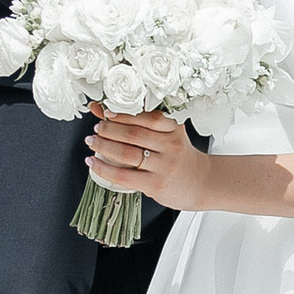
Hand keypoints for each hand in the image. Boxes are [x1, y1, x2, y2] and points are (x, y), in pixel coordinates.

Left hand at [86, 111, 209, 211]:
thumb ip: (139, 123)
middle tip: (97, 128)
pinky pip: (124, 175)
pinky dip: (104, 168)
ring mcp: (164, 166)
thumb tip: (102, 109)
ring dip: (104, 146)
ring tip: (92, 142)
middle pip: (133, 134)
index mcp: (174, 129)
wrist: (201, 183)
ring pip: (126, 153)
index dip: (122, 114)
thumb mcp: (167, 136)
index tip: (106, 112)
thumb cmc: (180, 157)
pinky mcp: (156, 184)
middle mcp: (170, 145)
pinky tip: (93, 163)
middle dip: (109, 129)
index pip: (146, 116)